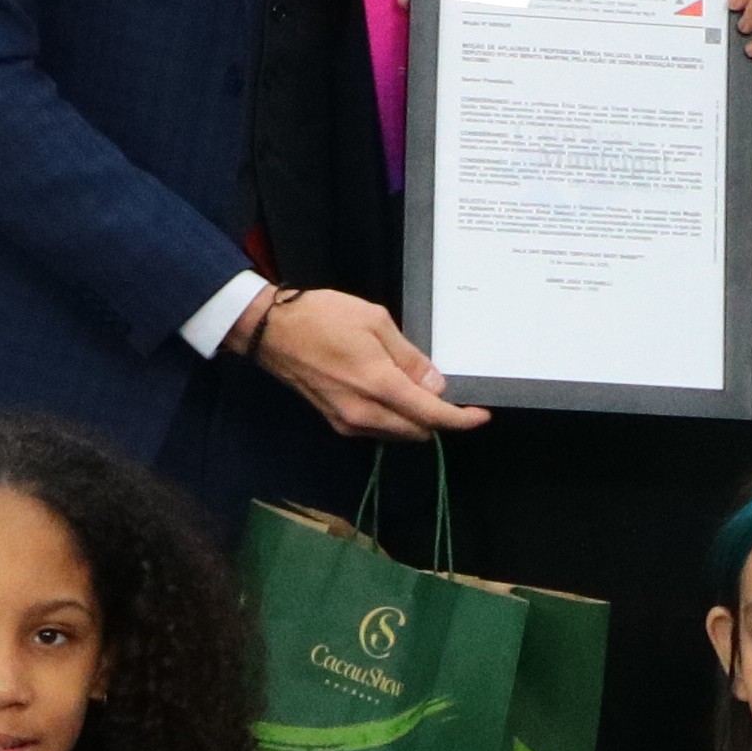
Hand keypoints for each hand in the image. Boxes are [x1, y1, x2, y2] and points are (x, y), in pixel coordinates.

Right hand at [252, 286, 485, 439]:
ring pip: (398, 433)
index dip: (461, 419)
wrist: (271, 331)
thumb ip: (408, 357)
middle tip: (448, 394)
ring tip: (421, 390)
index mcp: (378, 386)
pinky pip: (378, 429)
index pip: (431, 416)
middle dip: (439, 419)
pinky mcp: (336, 422)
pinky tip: (394, 394)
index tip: (481, 415)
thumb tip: (434, 386)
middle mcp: (364, 414)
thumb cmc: (322, 317)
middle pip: (418, 431)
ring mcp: (347, 422)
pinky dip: (395, 418)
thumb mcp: (375, 322)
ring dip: (416, 419)